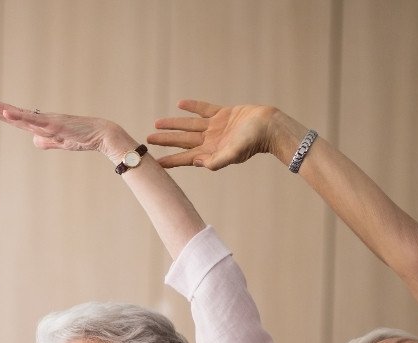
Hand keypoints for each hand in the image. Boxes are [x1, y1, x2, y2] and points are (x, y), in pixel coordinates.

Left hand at [0, 95, 134, 157]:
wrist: (101, 135)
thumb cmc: (82, 137)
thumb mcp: (59, 142)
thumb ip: (46, 141)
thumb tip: (35, 141)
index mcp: (40, 124)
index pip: (14, 118)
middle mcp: (40, 120)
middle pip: (12, 113)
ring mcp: (47, 121)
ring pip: (20, 115)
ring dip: (2, 109)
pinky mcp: (55, 125)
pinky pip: (34, 121)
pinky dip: (20, 116)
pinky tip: (7, 113)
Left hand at [148, 99, 277, 169]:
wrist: (270, 126)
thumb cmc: (253, 142)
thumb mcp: (234, 154)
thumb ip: (216, 161)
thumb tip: (197, 163)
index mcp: (211, 152)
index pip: (185, 157)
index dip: (170, 160)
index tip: (154, 162)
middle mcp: (210, 141)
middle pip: (182, 140)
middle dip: (166, 140)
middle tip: (148, 140)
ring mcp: (215, 127)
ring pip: (189, 125)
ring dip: (174, 124)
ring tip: (157, 123)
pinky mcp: (223, 114)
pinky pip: (204, 110)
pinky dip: (193, 107)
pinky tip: (180, 104)